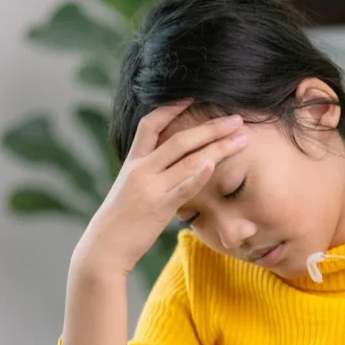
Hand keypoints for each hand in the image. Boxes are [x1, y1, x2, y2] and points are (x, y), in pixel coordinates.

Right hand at [76, 99, 248, 275]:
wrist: (103, 248)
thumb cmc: (119, 222)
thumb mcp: (129, 190)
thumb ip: (147, 174)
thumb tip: (167, 166)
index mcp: (133, 162)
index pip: (151, 124)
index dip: (171, 108)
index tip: (193, 96)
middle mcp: (141, 170)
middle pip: (180, 139)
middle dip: (211, 127)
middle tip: (236, 119)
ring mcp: (151, 188)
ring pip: (188, 160)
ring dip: (218, 147)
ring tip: (241, 138)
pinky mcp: (159, 208)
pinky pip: (183, 188)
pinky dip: (198, 175)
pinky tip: (214, 163)